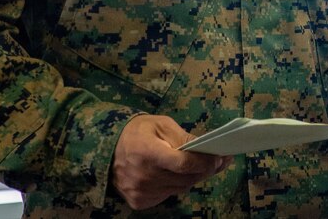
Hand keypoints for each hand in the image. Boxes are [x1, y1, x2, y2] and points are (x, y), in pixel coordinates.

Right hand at [111, 114, 231, 209]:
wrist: (107, 149)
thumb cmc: (137, 132)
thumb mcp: (161, 125)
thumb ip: (183, 137)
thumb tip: (206, 146)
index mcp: (148, 153)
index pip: (183, 164)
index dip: (204, 162)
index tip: (220, 158)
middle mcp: (143, 177)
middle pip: (185, 179)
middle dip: (205, 170)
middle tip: (219, 162)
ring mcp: (140, 192)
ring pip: (179, 188)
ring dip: (192, 178)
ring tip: (203, 167)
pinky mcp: (139, 201)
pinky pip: (167, 195)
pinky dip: (176, 185)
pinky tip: (178, 175)